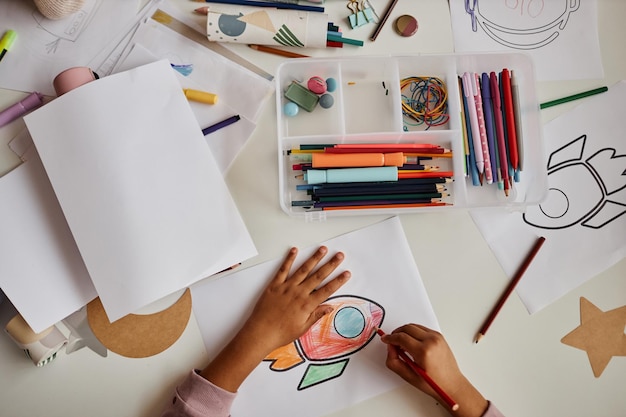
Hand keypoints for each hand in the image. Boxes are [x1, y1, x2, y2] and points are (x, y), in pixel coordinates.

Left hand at [200, 246, 349, 391]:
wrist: (261, 333)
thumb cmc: (281, 333)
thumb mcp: (302, 328)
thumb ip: (316, 315)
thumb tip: (329, 307)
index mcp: (307, 305)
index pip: (327, 290)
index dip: (338, 281)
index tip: (346, 273)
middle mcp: (299, 293)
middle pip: (318, 276)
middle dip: (330, 265)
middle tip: (339, 255)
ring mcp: (287, 287)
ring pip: (303, 269)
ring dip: (314, 258)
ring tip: (323, 249)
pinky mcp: (275, 285)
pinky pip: (283, 269)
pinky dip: (289, 259)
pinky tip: (294, 250)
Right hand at [379, 324, 487, 416]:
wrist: (451, 384)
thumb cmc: (433, 383)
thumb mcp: (408, 376)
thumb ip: (394, 361)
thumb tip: (390, 348)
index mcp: (423, 351)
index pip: (401, 337)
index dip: (390, 338)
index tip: (385, 339)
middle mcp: (431, 341)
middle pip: (407, 328)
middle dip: (396, 333)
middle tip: (392, 342)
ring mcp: (436, 337)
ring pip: (414, 326)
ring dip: (405, 332)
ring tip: (401, 343)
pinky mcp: (439, 336)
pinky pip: (421, 329)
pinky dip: (413, 332)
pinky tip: (411, 342)